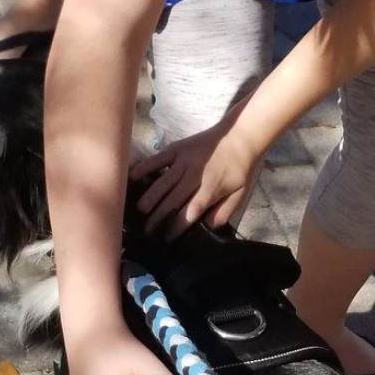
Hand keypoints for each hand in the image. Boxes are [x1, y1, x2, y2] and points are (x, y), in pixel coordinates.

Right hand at [130, 122, 258, 240]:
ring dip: (149, 198)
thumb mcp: (241, 194)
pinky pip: (158, 159)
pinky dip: (144, 167)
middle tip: (146, 231)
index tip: (166, 238)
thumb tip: (208, 227)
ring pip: (162, 182)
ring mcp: (184, 161)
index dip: (176, 227)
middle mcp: (194, 176)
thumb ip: (225, 212)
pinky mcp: (177, 149)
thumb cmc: (240, 168)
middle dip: (157, 217)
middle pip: (171, 200)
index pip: (189, 212)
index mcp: (210, 190)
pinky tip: (132, 177)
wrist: (241, 136)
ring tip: (139, 211)